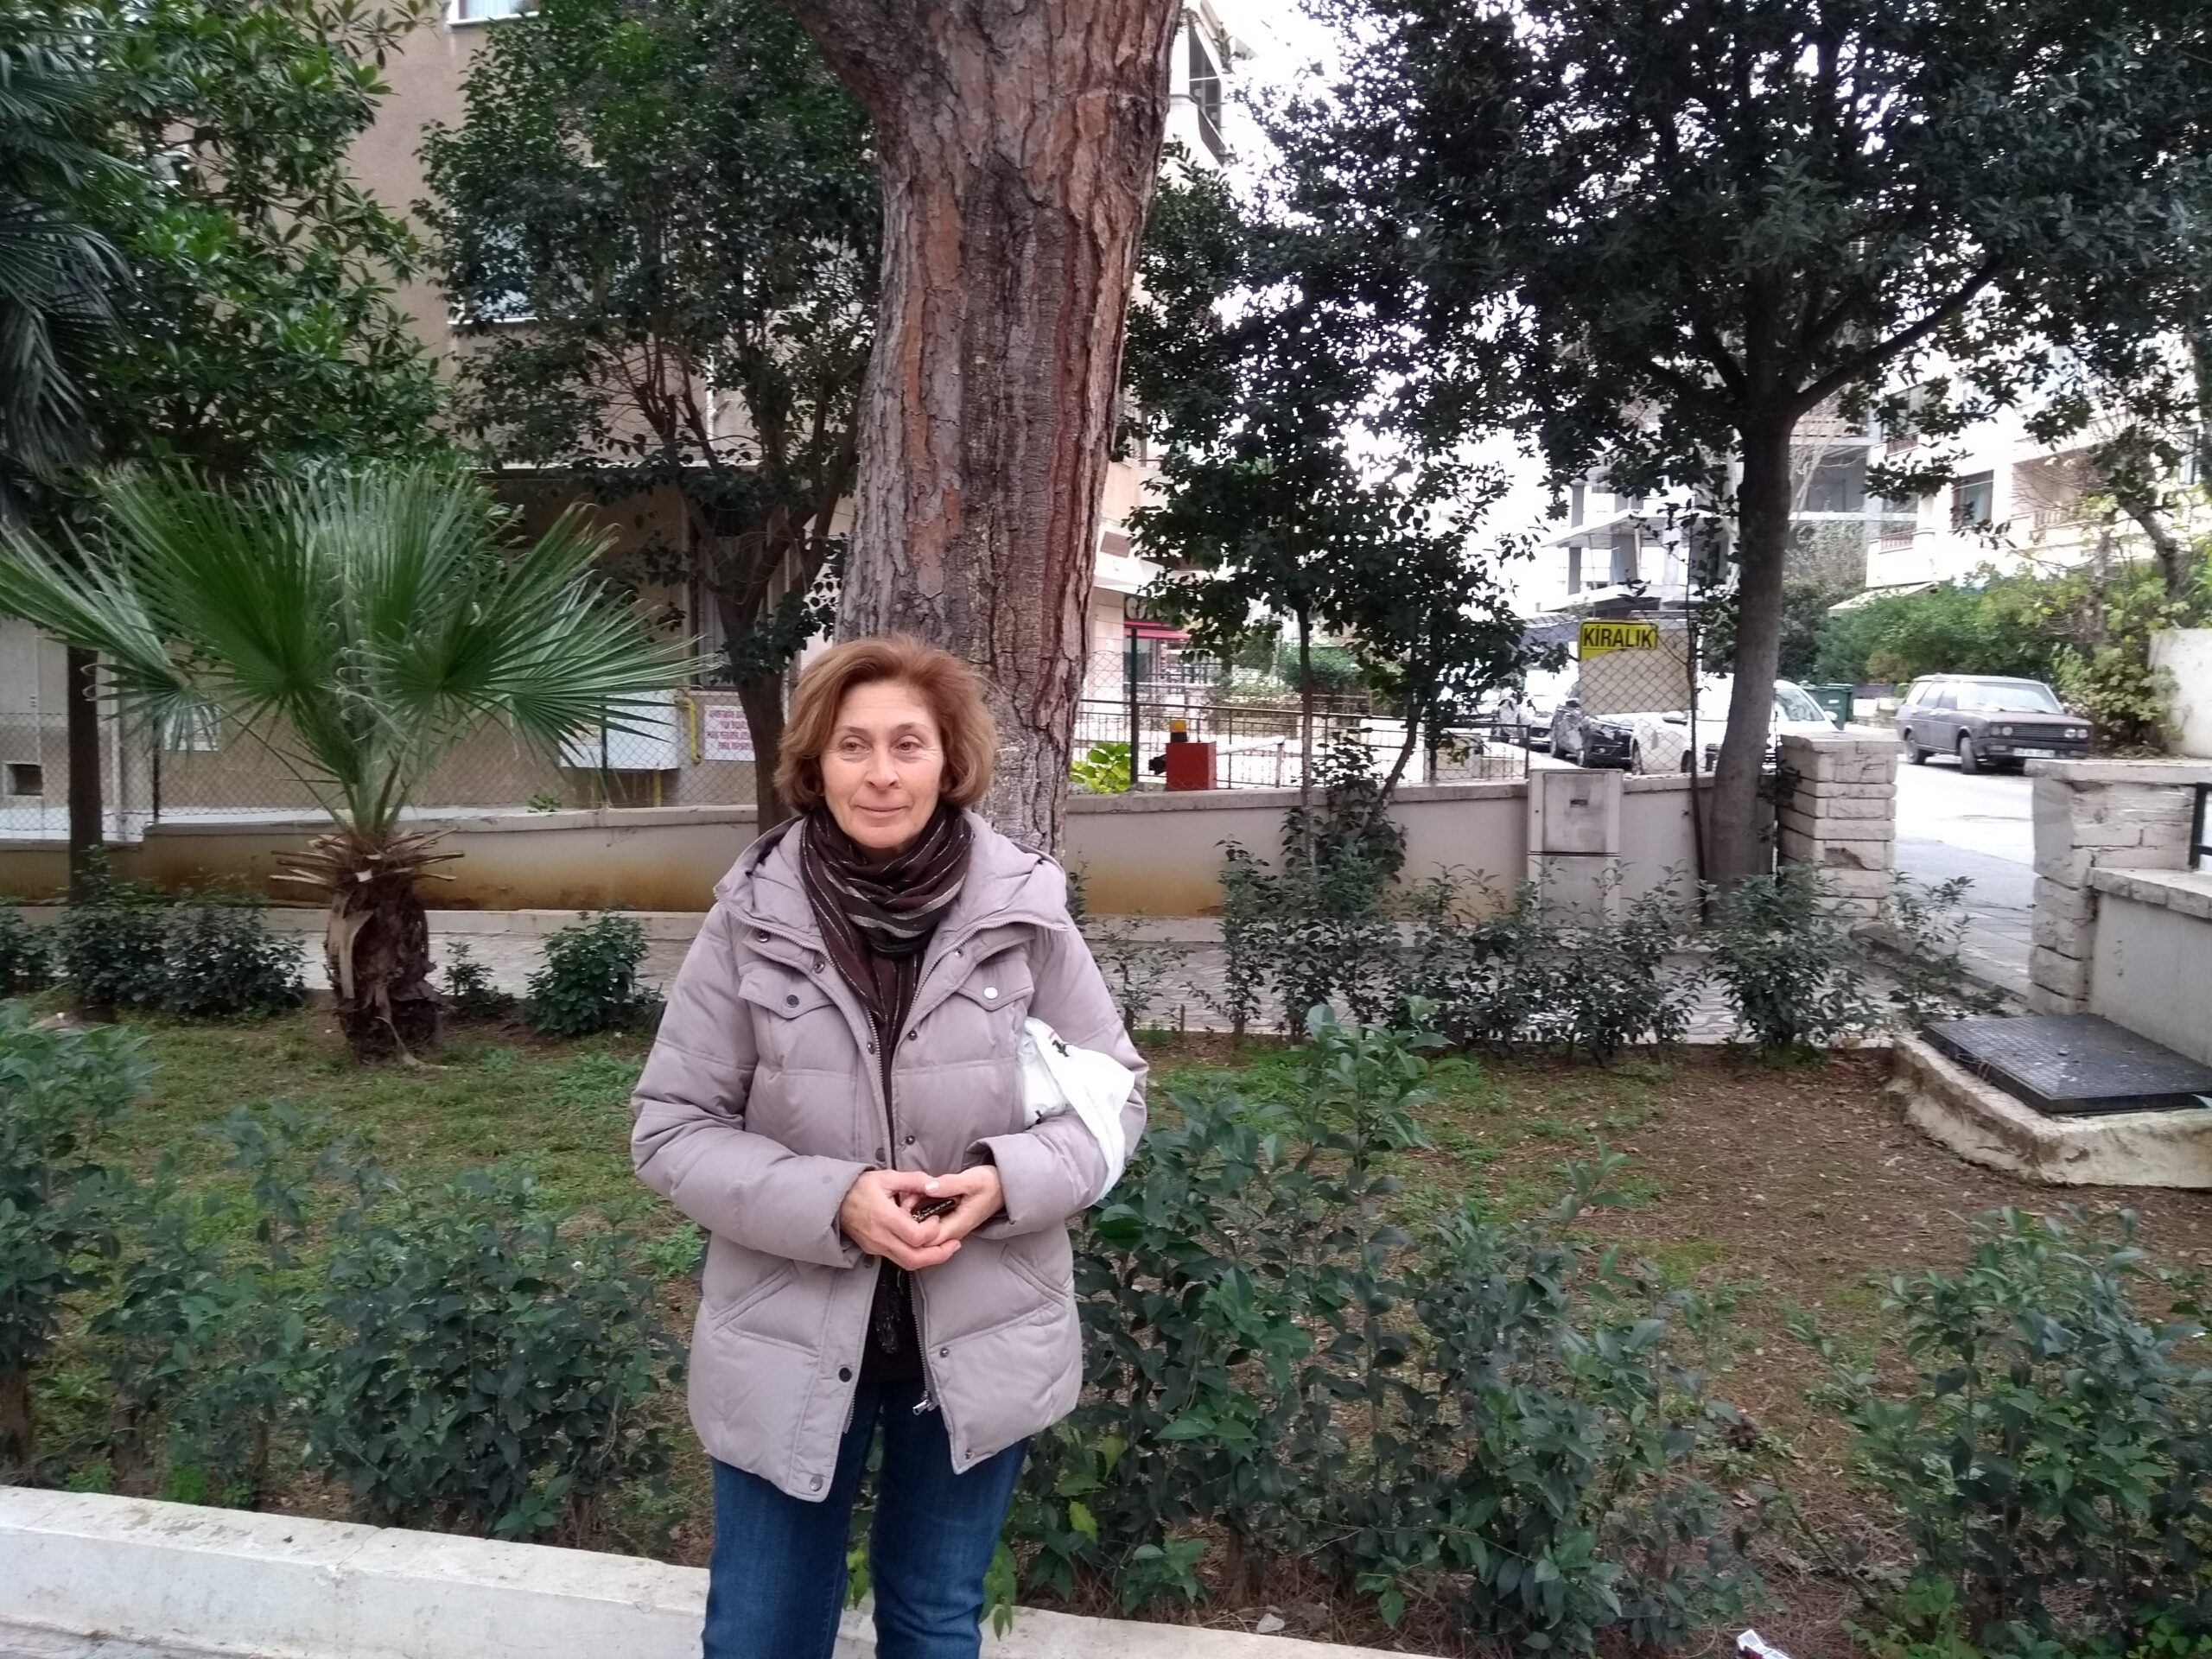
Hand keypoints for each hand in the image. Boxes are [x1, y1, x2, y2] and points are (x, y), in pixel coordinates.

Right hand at [838, 1169, 959, 1270]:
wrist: (834, 1201)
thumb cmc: (860, 1187)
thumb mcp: (887, 1177)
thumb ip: (913, 1180)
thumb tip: (934, 1183)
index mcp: (885, 1218)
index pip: (916, 1236)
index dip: (932, 1230)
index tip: (936, 1217)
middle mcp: (881, 1237)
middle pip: (915, 1258)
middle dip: (939, 1255)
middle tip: (954, 1245)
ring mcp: (877, 1247)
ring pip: (907, 1263)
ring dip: (929, 1259)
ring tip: (945, 1248)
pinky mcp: (875, 1250)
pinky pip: (898, 1259)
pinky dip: (916, 1256)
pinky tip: (925, 1245)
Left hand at [910, 1165, 1002, 1244]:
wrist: (1004, 1186)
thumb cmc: (990, 1183)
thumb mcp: (971, 1180)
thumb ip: (948, 1184)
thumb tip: (928, 1187)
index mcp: (956, 1226)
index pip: (927, 1240)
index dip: (912, 1227)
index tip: (907, 1205)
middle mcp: (952, 1232)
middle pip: (922, 1241)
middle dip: (909, 1223)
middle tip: (905, 1201)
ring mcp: (950, 1229)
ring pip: (924, 1235)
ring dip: (913, 1219)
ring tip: (910, 1197)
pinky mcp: (949, 1222)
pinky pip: (928, 1226)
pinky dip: (919, 1215)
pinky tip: (917, 1199)